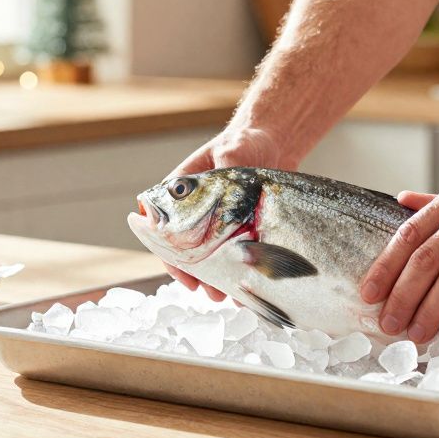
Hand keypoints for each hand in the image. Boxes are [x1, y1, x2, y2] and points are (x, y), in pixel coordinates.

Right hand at [164, 127, 294, 299]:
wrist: (272, 142)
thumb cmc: (244, 140)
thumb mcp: (232, 150)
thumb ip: (226, 163)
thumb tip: (227, 168)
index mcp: (181, 193)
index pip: (165, 230)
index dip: (171, 256)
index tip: (185, 275)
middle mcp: (196, 211)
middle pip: (188, 251)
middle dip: (198, 275)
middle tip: (210, 293)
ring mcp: (218, 222)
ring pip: (212, 258)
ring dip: (217, 279)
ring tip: (227, 297)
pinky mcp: (241, 228)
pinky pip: (236, 255)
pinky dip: (239, 272)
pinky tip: (246, 288)